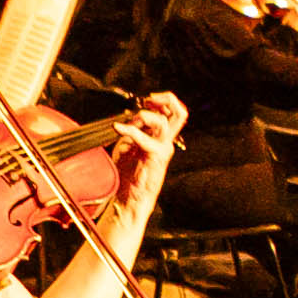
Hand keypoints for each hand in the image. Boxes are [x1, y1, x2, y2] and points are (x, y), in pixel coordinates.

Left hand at [110, 93, 186, 215]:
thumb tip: (128, 118)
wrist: (129, 198)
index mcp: (160, 137)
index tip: (145, 101)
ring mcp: (163, 148)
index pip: (170, 112)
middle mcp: (165, 141)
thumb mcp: (127, 146)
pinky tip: (118, 128)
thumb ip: (131, 131)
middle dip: (166, 99)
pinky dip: (129, 130)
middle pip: (180, 113)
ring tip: (129, 124)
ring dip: (143, 116)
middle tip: (150, 100)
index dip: (159, 102)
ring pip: (163, 121)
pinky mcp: (156, 157)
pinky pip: (144, 137)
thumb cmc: (127, 175)